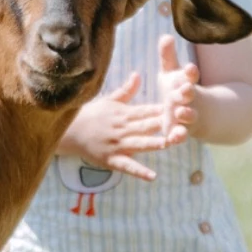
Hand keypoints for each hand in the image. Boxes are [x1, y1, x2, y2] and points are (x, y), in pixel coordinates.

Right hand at [58, 71, 187, 181]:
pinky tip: (152, 176)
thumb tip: (138, 74)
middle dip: (162, 125)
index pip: (146, 111)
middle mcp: (122, 128)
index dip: (162, 110)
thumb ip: (126, 90)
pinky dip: (139, 171)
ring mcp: (117, 145)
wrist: (70, 131)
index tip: (179, 108)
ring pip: (138, 144)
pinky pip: (127, 166)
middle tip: (180, 124)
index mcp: (123, 113)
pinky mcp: (111, 159)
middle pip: (145, 126)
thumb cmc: (92, 115)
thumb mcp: (109, 100)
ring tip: (168, 143)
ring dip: (153, 144)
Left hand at [157, 34, 198, 144]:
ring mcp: (188, 116)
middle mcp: (190, 100)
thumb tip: (165, 36)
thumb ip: (168, 57)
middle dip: (188, 92)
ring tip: (181, 113)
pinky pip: (181, 135)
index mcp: (187, 83)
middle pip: (190, 95)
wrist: (200, 116)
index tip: (190, 68)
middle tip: (187, 89)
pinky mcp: (182, 131)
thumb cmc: (180, 90)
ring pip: (189, 115)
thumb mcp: (173, 74)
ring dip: (186, 114)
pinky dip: (178, 137)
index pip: (191, 75)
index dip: (190, 72)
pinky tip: (172, 139)